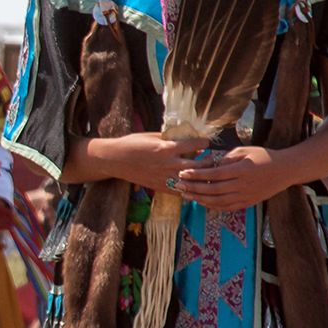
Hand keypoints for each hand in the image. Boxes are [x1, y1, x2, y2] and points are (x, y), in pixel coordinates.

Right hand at [94, 132, 209, 191]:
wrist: (115, 160)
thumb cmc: (132, 144)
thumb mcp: (152, 136)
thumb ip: (170, 139)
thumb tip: (187, 138)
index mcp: (167, 148)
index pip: (195, 144)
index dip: (204, 142)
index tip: (206, 142)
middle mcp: (169, 164)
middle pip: (199, 165)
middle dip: (209, 161)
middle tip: (212, 158)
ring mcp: (165, 178)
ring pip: (193, 180)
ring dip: (202, 177)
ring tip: (207, 173)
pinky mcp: (160, 187)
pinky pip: (181, 191)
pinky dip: (191, 189)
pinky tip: (195, 185)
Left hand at [176, 146, 292, 211]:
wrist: (286, 170)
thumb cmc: (264, 156)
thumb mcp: (245, 151)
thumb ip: (226, 157)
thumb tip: (209, 164)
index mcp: (242, 170)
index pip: (214, 175)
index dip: (197, 175)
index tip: (183, 173)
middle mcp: (243, 185)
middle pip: (213, 190)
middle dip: (194, 188)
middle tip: (178, 185)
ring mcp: (246, 196)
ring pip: (218, 201)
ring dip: (200, 199)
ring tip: (186, 194)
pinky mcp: (248, 203)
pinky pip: (227, 207)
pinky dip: (212, 206)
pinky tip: (201, 202)